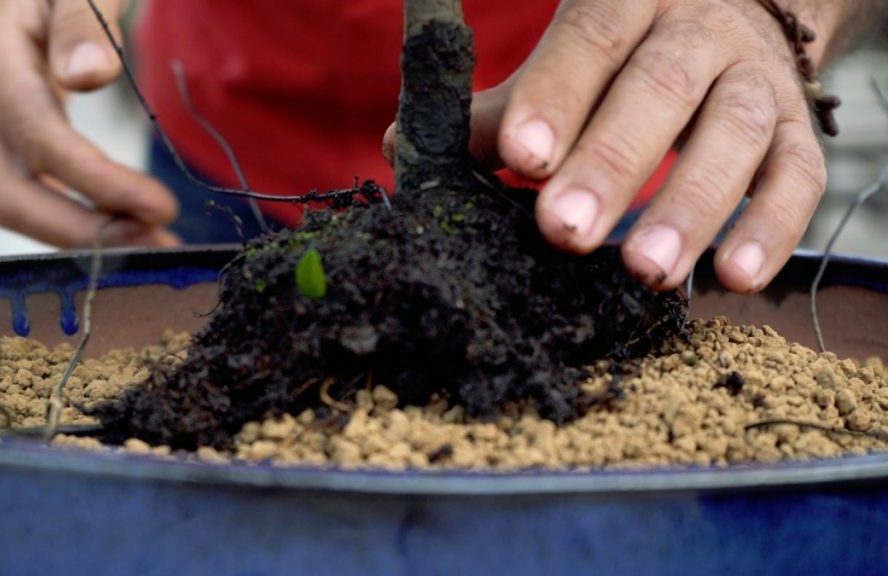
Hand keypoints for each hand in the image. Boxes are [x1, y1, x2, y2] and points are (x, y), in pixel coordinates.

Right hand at [0, 0, 178, 247]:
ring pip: (14, 201)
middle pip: (11, 195)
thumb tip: (88, 76)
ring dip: (82, 234)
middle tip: (157, 243)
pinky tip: (123, 221)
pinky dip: (73, 212)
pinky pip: (25, 187)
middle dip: (85, 233)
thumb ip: (83, 23)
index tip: (161, 207)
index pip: (42, 145)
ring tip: (152, 240)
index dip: (101, 186)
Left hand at [390, 0, 848, 292]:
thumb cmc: (624, 55)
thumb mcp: (569, 61)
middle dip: (612, 163)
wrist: (733, 22)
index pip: (591, 39)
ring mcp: (756, 79)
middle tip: (565, 232)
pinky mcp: (799, 132)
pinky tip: (733, 279)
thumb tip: (410, 144)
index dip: (556, 96)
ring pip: (735, 134)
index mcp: (629, 1)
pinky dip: (772, 228)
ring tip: (644, 271)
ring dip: (691, 205)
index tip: (520, 155)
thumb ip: (502, 106)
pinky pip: (800, 177)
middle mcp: (699, 30)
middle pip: (661, 88)